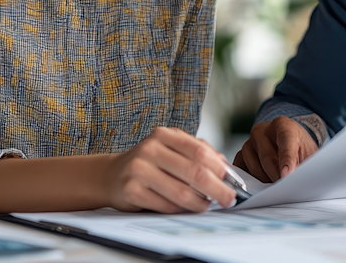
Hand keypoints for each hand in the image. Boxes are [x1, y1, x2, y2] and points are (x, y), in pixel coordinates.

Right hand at [104, 127, 235, 212]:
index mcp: (165, 135)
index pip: (200, 151)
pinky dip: (179, 210)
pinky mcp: (131, 190)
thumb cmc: (150, 162)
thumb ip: (198, 152)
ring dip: (199, 203)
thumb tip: (225, 166)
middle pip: (194, 172)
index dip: (220, 168)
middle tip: (229, 199)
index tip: (233, 182)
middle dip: (217, 188)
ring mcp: (139, 169)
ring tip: (207, 206)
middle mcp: (151, 149)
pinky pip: (164, 205)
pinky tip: (186, 209)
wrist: (112, 175)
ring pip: (180, 192)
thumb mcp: (172, 148)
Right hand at [234, 116, 318, 181]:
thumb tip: (296, 180)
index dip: (287, 161)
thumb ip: (305, 164)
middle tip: (285, 190)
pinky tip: (262, 184)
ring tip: (277, 186)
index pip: (285, 143)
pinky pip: (242, 172)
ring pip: (254, 168)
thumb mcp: (308, 153)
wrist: (289, 144)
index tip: (287, 176)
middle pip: (268, 158)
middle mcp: (262, 130)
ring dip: (266, 181)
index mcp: (283, 125)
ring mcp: (248, 142)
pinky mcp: (240, 155)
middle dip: (277, 177)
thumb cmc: (299, 148)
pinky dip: (251, 182)